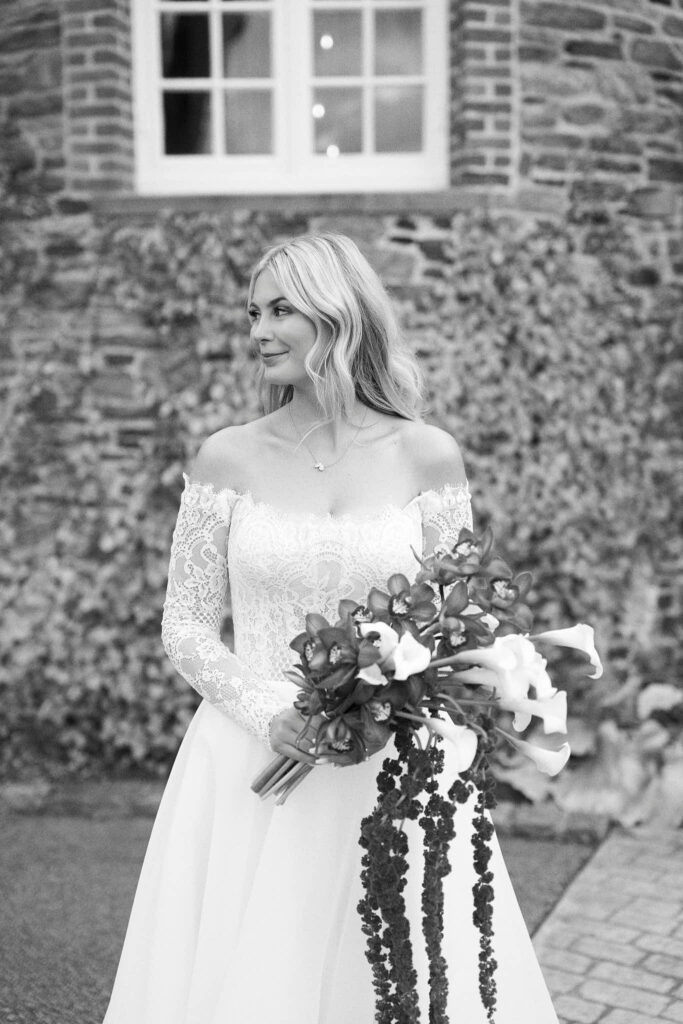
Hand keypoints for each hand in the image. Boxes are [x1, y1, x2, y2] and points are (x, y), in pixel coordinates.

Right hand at [269, 708, 390, 767]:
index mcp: (296, 710)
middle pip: (313, 735)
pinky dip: (309, 760)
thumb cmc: (291, 719)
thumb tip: (338, 726)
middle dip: (327, 743)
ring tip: (331, 757)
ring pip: (306, 746)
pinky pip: (297, 755)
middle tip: (340, 749)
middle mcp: (288, 720)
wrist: (269, 723)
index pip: (318, 722)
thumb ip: (317, 719)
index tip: (342, 737)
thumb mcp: (303, 714)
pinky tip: (318, 762)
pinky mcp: (278, 746)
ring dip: (319, 753)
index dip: (330, 730)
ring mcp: (282, 734)